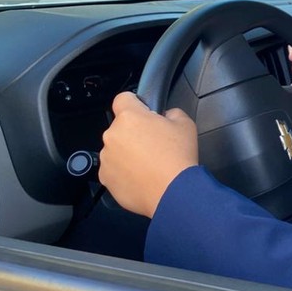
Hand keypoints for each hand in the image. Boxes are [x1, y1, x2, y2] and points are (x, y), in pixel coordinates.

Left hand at [98, 92, 197, 218]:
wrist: (172, 192)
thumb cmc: (178, 156)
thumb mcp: (185, 124)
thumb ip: (172, 112)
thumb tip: (165, 116)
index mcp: (130, 117)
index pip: (123, 98)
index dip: (135, 103)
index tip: (144, 112)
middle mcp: (112, 135)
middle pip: (121, 126)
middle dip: (134, 131)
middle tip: (154, 143)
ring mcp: (107, 158)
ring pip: (116, 148)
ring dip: (128, 151)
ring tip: (149, 163)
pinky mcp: (105, 178)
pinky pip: (114, 168)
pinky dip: (124, 171)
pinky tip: (142, 176)